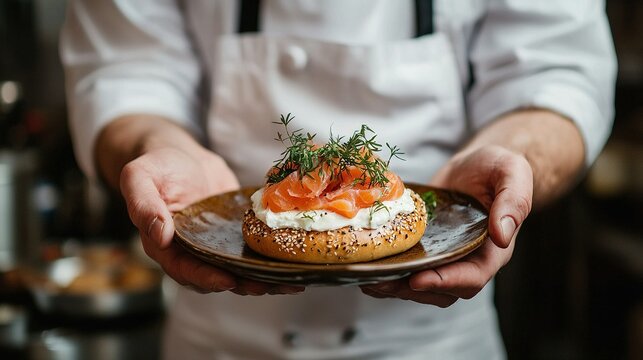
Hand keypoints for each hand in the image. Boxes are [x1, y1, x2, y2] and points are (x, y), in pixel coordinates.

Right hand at [120, 145, 302, 295]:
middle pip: (218, 276)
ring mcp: (216, 245)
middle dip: (243, 284)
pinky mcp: (235, 235)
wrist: (181, 155)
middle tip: (268, 285)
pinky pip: (252, 251)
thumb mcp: (139, 177)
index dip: (206, 277)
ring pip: (239, 269)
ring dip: (263, 279)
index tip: (228, 280)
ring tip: (290, 282)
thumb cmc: (156, 165)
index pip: (185, 270)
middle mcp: (192, 251)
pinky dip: (271, 259)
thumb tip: (159, 234)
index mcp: (166, 245)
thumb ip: (143, 205)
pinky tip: (294, 262)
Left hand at [361, 145, 531, 305]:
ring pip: (422, 285)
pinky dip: (390, 272)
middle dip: (411, 289)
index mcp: (493, 249)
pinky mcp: (427, 247)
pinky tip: (366, 268)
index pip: (472, 277)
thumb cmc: (499, 167)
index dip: (445, 282)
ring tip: (368, 280)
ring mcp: (446, 256)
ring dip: (395, 286)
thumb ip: (513, 202)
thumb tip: (501, 236)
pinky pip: (410, 268)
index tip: (417, 279)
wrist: (478, 164)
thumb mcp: (512, 174)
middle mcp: (469, 259)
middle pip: (442, 290)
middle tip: (380, 282)